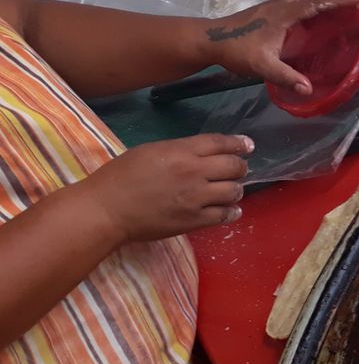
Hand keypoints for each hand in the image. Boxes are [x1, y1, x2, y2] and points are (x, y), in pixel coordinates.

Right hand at [76, 135, 254, 244]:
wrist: (106, 210)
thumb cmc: (120, 177)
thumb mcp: (150, 152)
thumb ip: (179, 151)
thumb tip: (202, 154)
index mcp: (180, 152)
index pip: (220, 143)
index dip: (238, 144)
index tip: (248, 145)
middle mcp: (194, 172)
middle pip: (234, 166)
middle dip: (239, 167)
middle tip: (237, 170)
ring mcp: (197, 198)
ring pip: (234, 191)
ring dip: (236, 190)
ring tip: (230, 190)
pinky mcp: (195, 220)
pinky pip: (225, 215)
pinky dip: (232, 211)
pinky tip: (231, 210)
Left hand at [204, 0, 358, 94]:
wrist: (211, 40)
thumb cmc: (236, 50)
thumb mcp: (261, 66)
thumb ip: (285, 77)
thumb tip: (308, 89)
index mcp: (283, 14)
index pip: (314, 2)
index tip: (357, 0)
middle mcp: (281, 4)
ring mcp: (277, 4)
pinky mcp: (274, 9)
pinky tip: (322, 9)